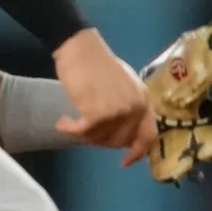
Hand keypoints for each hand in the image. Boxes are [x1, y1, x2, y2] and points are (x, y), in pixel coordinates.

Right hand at [53, 28, 157, 162]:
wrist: (80, 48)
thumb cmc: (98, 64)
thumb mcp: (125, 85)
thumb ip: (129, 106)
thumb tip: (124, 132)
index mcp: (144, 100)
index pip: (149, 135)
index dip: (138, 152)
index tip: (125, 162)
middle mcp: (136, 107)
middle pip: (120, 140)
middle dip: (102, 140)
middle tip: (86, 131)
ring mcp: (119, 111)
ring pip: (100, 138)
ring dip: (83, 134)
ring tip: (72, 122)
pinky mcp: (99, 112)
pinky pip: (83, 132)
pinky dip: (70, 129)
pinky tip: (62, 123)